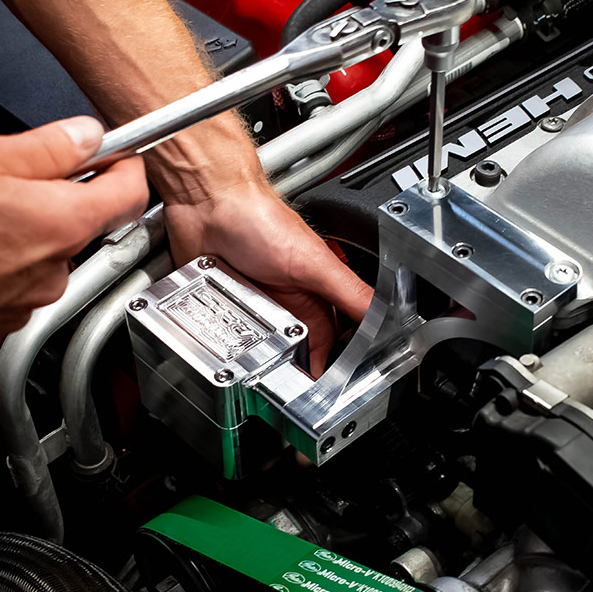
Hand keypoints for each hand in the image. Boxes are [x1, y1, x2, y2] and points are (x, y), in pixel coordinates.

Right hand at [0, 116, 146, 361]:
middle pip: (75, 229)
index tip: (115, 154)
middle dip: (49, 201)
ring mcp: (15, 311)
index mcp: (54, 226)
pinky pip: (3, 296)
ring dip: (12, 239)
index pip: (128, 194)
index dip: (124, 166)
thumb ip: (44, 147)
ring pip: (36, 263)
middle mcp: (45, 277)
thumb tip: (84, 136)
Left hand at [165, 181, 372, 376]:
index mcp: (318, 291)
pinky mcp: (226, 304)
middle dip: (299, 370)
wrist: (207, 201)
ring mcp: (257, 304)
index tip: (333, 388)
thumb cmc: (258, 217)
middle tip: (295, 390)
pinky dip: (232, 345)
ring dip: (264, 360)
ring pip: (266, 348)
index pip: (338, 338)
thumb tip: (385, 314)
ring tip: (264, 371)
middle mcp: (289, 299)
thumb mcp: (313, 262)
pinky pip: (231, 336)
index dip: (337, 365)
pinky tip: (233, 349)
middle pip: (301, 350)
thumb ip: (350, 290)